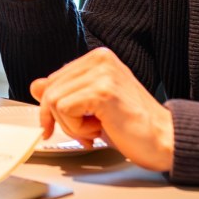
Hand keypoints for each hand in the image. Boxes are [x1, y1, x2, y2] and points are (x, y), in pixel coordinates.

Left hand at [31, 48, 174, 171]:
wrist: (163, 140)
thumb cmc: (132, 126)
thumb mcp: (90, 107)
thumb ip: (64, 93)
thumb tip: (35, 85)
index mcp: (98, 58)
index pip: (54, 80)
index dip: (55, 108)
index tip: (69, 126)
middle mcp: (100, 59)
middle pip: (50, 89)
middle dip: (62, 119)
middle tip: (88, 132)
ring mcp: (102, 73)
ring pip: (53, 101)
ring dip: (71, 125)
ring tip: (98, 128)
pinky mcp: (102, 91)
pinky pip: (63, 109)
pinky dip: (76, 128)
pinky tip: (100, 128)